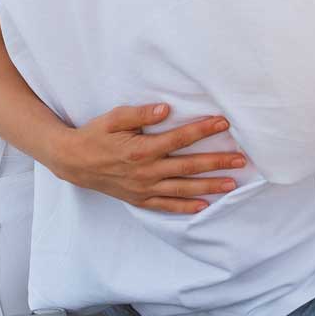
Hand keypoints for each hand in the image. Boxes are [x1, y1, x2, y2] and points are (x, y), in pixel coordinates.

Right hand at [47, 104, 243, 214]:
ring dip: (209, 186)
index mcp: (141, 149)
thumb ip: (141, 114)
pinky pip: (166, 205)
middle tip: (241, 159)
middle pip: (189, 167)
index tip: (224, 122)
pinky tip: (204, 206)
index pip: (180, 138)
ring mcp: (144, 188)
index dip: (203, 130)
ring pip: (182, 189)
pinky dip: (186, 207)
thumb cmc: (95, 135)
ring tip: (232, 183)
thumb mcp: (113, 118)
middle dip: (217, 162)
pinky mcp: (139, 198)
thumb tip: (165, 109)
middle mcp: (146, 172)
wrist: (73, 162)